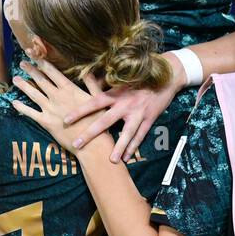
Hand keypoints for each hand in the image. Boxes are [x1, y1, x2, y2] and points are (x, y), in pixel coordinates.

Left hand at [11, 60, 102, 152]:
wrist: (91, 142)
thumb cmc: (98, 120)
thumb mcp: (99, 98)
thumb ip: (92, 84)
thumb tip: (88, 71)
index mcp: (70, 89)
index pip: (53, 72)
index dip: (43, 63)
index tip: (35, 55)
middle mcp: (57, 97)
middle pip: (41, 80)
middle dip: (31, 70)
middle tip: (22, 63)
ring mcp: (50, 109)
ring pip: (33, 94)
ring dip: (23, 85)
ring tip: (15, 79)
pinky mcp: (46, 122)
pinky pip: (30, 113)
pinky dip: (21, 107)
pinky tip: (14, 102)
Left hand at [67, 54, 185, 162]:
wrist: (168, 75)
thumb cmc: (142, 75)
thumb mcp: (124, 76)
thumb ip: (106, 82)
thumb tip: (87, 79)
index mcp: (117, 93)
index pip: (94, 102)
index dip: (80, 111)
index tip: (65, 120)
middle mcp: (126, 104)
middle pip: (105, 121)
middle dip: (90, 133)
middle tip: (76, 144)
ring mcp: (139, 113)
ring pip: (127, 133)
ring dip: (118, 147)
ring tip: (111, 160)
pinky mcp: (150, 119)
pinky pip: (140, 135)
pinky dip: (133, 147)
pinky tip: (126, 158)